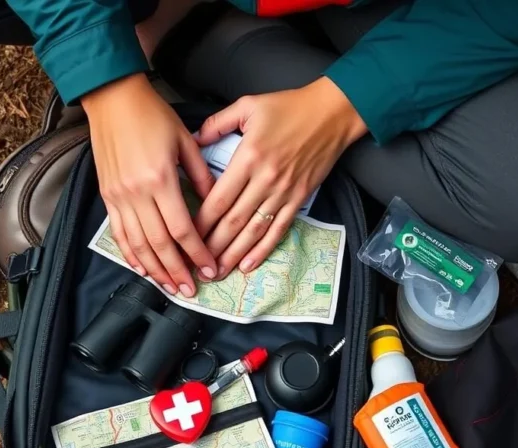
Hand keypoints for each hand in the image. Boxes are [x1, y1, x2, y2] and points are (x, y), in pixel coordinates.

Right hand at [82, 73, 217, 296]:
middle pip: (159, 244)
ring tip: (170, 287)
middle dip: (178, 271)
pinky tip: (142, 268)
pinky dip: (130, 254)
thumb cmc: (152, 115)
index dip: (197, 253)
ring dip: (155, 270)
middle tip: (192, 290)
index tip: (210, 268)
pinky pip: (119, 233)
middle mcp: (137, 192)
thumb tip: (215, 203)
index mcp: (160, 179)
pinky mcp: (107, 195)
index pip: (182, 228)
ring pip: (138, 244)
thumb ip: (201, 175)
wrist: (113, 99)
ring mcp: (119, 196)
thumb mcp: (185, 140)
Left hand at [195, 77, 366, 276]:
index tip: (185, 237)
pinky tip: (249, 264)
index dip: (200, 222)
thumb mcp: (247, 106)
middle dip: (212, 247)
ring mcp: (283, 192)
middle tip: (196, 264)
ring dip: (233, 254)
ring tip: (217, 272)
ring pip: (253, 231)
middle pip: (233, 222)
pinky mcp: (299, 198)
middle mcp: (265, 179)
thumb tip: (193, 140)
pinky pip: (279, 229)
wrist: (332, 112)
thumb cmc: (289, 107)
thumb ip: (217, 124)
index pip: (218, 199)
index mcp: (248, 157)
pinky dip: (263, 249)